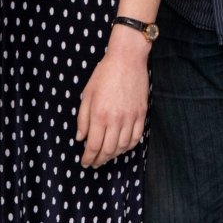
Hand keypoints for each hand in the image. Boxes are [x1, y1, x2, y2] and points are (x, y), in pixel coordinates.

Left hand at [76, 29, 149, 167]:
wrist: (127, 59)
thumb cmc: (104, 74)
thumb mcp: (87, 94)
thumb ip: (83, 118)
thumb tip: (80, 138)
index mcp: (99, 114)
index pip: (93, 146)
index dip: (88, 158)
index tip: (85, 162)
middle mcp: (116, 119)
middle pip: (108, 150)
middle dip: (99, 160)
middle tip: (94, 163)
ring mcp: (131, 118)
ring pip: (123, 147)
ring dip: (113, 155)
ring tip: (106, 156)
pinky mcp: (141, 114)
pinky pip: (136, 138)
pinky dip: (128, 146)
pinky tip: (122, 147)